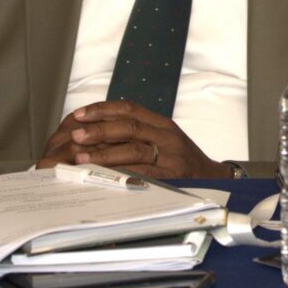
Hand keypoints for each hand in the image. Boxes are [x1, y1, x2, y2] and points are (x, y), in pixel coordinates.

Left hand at [37, 101, 228, 181]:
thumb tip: (97, 133)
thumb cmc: (181, 159)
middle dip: (99, 129)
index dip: (102, 109)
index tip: (79, 114)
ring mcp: (170, 155)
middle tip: (75, 134)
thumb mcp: (163, 139)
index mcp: (162, 123)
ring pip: (133, 149)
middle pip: (129, 126)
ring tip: (81, 156)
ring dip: (104, 152)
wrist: (212, 178)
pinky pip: (142, 172)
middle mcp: (166, 135)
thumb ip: (138, 134)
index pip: (129, 109)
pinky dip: (120, 173)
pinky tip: (103, 175)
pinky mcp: (171, 176)